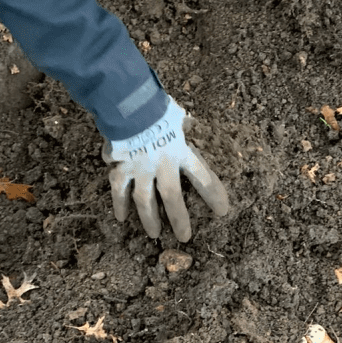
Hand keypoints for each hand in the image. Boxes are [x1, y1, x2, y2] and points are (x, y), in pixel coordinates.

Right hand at [103, 97, 228, 240]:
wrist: (128, 105)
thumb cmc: (155, 106)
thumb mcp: (176, 114)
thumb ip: (182, 123)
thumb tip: (188, 121)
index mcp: (180, 152)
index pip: (202, 177)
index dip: (213, 195)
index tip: (222, 211)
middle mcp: (162, 165)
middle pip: (172, 197)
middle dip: (179, 218)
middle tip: (184, 237)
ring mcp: (139, 169)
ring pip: (145, 200)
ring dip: (149, 218)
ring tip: (154, 234)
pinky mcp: (120, 167)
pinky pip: (119, 190)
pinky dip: (119, 203)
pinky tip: (120, 217)